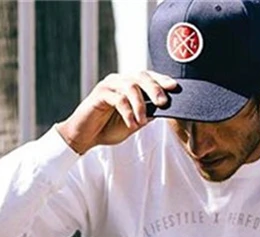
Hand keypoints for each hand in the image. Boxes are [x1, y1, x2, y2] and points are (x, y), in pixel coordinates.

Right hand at [57, 71, 177, 154]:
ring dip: (140, 105)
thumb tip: (162, 110)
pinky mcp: (100, 94)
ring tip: (142, 122)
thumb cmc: (108, 129)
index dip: (161, 80)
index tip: (175, 87)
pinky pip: (118, 99)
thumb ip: (146, 115)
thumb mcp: (133, 123)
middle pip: (141, 76)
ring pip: (131, 86)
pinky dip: (128, 112)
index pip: (147, 77)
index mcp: (128, 85)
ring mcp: (109, 85)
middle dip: (155, 88)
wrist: (84, 137)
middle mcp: (119, 81)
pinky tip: (132, 124)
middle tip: (163, 102)